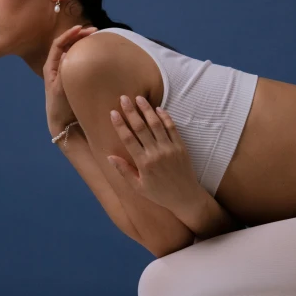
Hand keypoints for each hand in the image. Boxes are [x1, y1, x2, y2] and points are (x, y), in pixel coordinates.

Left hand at [44, 24, 97, 133]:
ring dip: (83, 43)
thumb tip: (68, 53)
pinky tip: (97, 53)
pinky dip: (87, 54)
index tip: (81, 28)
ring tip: (96, 38)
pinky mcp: (74, 78)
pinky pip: (80, 62)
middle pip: (67, 45)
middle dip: (79, 36)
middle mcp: (57, 67)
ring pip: (74, 51)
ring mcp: (66, 72)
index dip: (69, 34)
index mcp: (50, 66)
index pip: (58, 44)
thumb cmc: (58, 107)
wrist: (63, 124)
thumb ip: (63, 71)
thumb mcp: (59, 89)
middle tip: (94, 31)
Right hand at [106, 95, 200, 212]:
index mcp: (144, 163)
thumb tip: (109, 157)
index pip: (128, 139)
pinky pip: (172, 128)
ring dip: (147, 110)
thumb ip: (124, 171)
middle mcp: (156, 153)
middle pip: (141, 128)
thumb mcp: (138, 187)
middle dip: (131, 111)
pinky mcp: (181, 146)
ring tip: (139, 98)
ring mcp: (169, 148)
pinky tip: (158, 108)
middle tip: (124, 98)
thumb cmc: (159, 194)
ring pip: (156, 124)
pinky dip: (165, 117)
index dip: (120, 125)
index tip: (113, 112)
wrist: (186, 197)